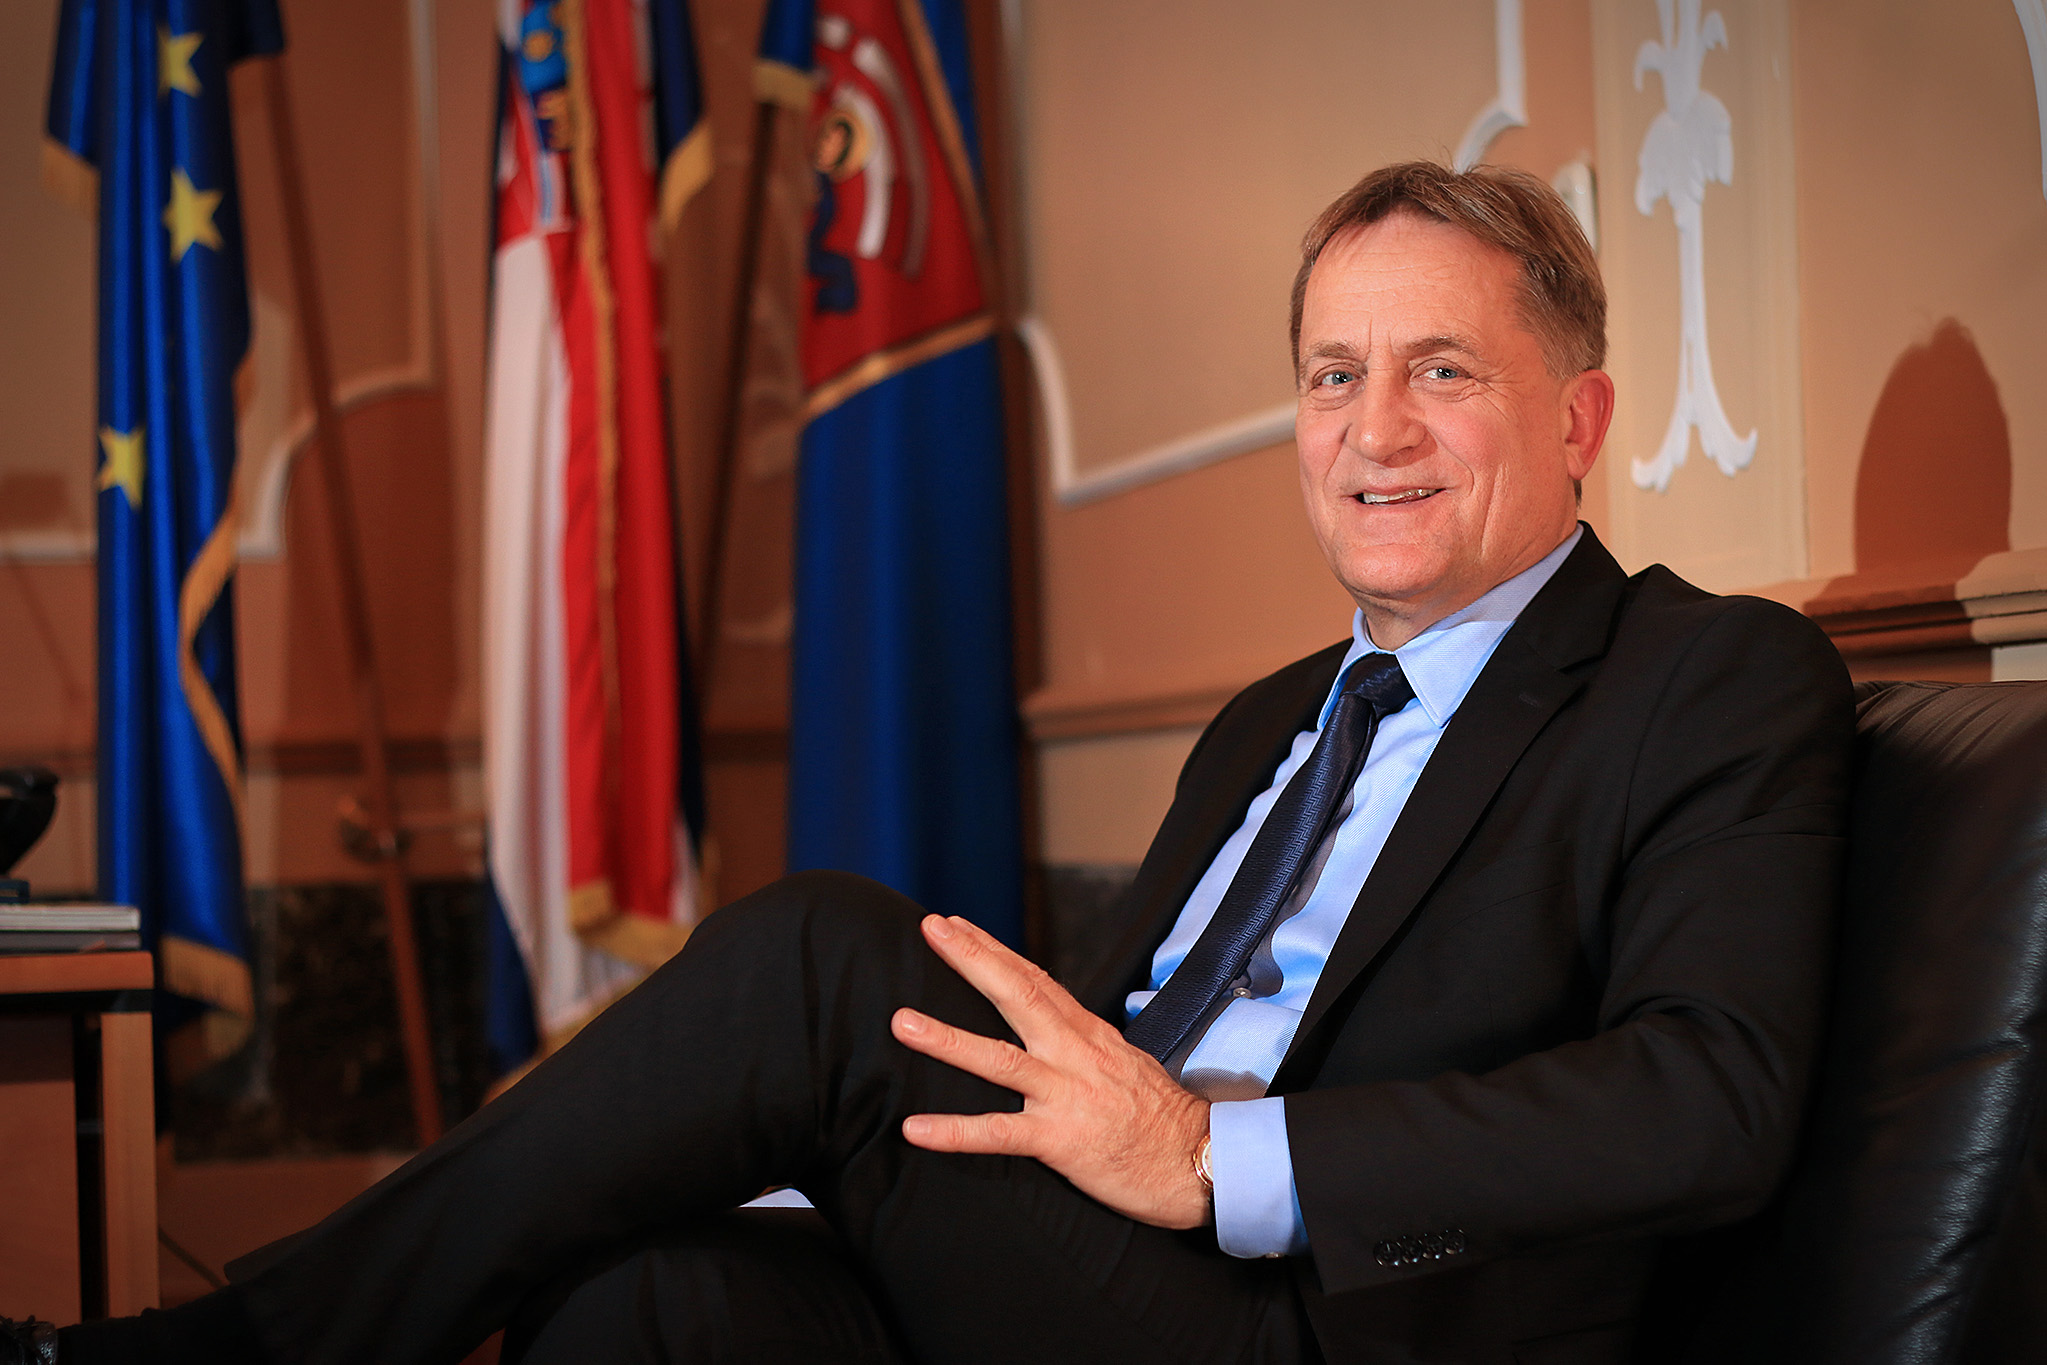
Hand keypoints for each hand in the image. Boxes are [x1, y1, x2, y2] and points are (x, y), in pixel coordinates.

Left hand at [891, 914, 1212, 1229]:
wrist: (1199, 1163)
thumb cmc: (1160, 1119)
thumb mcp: (1122, 1063)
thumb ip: (1080, 1044)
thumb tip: (1046, 1027)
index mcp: (1087, 1034)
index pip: (1034, 979)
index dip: (992, 950)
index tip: (955, 924)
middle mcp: (1074, 1054)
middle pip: (1017, 995)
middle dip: (972, 960)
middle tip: (931, 928)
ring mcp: (1066, 1095)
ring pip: (999, 1060)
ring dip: (948, 1039)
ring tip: (903, 1022)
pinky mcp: (1061, 1140)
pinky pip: (999, 1133)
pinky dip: (955, 1132)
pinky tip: (915, 1128)